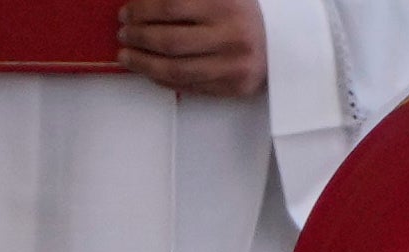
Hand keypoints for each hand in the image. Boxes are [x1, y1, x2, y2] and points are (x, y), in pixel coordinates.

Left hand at [118, 0, 267, 96]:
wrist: (286, 42)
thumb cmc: (244, 14)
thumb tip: (145, 0)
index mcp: (228, 4)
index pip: (172, 6)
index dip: (143, 9)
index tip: (126, 11)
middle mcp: (232, 35)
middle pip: (169, 40)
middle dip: (138, 37)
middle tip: (123, 33)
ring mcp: (232, 64)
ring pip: (173, 69)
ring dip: (142, 63)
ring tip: (125, 55)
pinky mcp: (232, 87)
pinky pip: (185, 86)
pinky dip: (159, 78)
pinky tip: (147, 69)